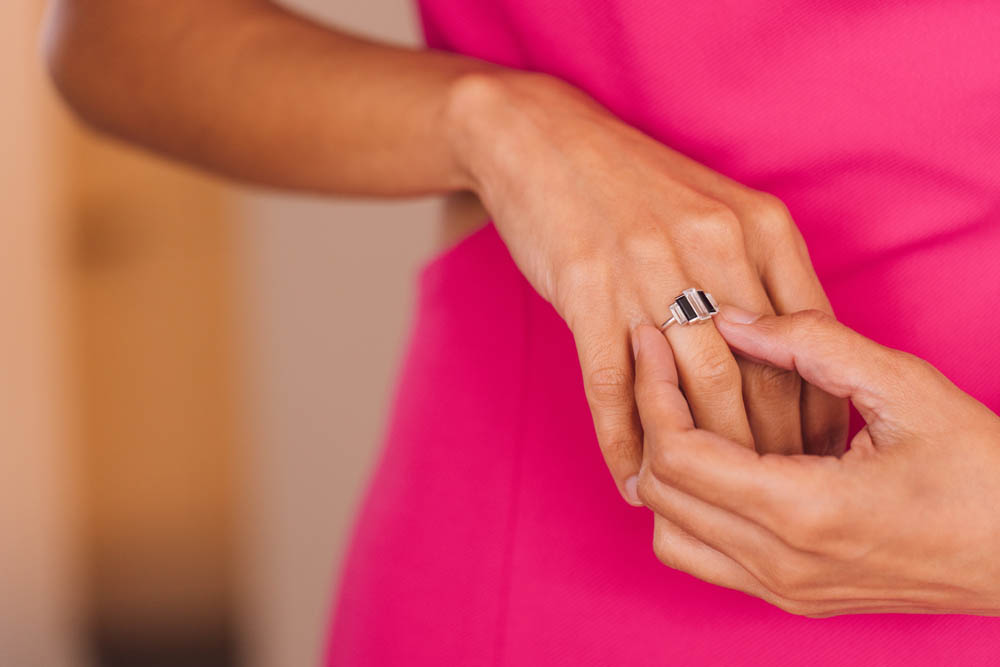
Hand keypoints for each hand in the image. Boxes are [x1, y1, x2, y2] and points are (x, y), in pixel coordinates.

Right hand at [445, 72, 847, 503]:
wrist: (541, 138)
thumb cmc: (632, 184)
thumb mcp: (716, 209)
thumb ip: (757, 275)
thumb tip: (784, 364)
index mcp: (757, 226)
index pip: (809, 339)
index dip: (815, 409)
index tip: (814, 457)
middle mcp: (710, 246)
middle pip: (756, 373)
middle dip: (767, 449)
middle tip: (770, 497)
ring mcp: (644, 268)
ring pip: (690, 387)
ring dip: (700, 456)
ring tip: (704, 497)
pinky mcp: (584, 288)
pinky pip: (611, 384)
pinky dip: (624, 441)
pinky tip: (633, 479)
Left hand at [632, 307, 999, 615]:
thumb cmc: (984, 471)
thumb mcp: (904, 387)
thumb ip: (810, 344)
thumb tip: (729, 319)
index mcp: (804, 510)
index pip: (677, 454)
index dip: (651, 389)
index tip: (650, 339)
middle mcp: (781, 563)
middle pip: (659, 492)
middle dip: (647, 418)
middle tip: (658, 362)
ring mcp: (785, 590)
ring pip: (669, 532)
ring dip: (662, 470)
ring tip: (681, 409)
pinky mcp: (793, 597)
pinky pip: (703, 557)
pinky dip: (687, 509)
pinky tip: (714, 459)